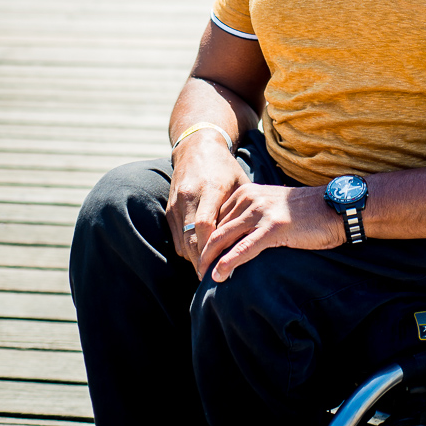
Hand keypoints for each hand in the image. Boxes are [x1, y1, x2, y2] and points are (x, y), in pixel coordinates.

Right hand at [166, 132, 250, 273]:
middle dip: (202, 261)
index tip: (221, 266)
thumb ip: (243, 209)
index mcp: (210, 188)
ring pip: (182, 241)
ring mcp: (176, 203)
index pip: (205, 225)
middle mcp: (190, 196)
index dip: (211, 249)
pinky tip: (200, 256)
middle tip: (215, 278)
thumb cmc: (225, 168)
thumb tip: (256, 237)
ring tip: (209, 272)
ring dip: (194, 259)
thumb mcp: (240, 183)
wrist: (197, 147)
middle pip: (191, 238)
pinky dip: (187, 250)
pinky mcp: (169, 209)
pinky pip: (176, 237)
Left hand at [201, 183, 344, 281]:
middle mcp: (250, 198)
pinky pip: (245, 247)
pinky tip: (219, 275)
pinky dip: (229, 262)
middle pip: (216, 228)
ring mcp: (261, 211)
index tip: (197, 258)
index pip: (215, 217)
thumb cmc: (304, 213)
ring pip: (225, 238)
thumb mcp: (270, 208)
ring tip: (202, 278)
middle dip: (203, 252)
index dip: (204, 239)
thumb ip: (249, 217)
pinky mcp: (274, 227)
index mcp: (246, 192)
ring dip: (210, 260)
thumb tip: (229, 241)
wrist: (334, 208)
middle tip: (196, 273)